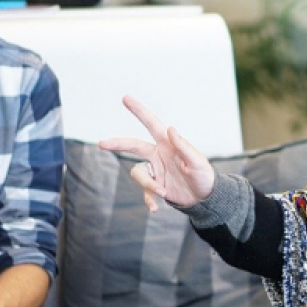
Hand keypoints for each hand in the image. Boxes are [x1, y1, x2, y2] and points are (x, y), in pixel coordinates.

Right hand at [99, 95, 215, 211]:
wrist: (205, 197)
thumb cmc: (204, 176)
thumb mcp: (197, 162)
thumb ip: (184, 147)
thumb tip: (170, 128)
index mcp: (167, 144)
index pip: (151, 124)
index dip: (139, 111)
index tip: (125, 98)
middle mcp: (158, 155)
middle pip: (133, 145)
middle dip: (117, 144)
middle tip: (101, 143)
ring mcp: (155, 171)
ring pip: (138, 173)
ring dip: (148, 184)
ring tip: (163, 192)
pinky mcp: (155, 186)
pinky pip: (145, 193)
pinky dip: (149, 200)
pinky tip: (155, 208)